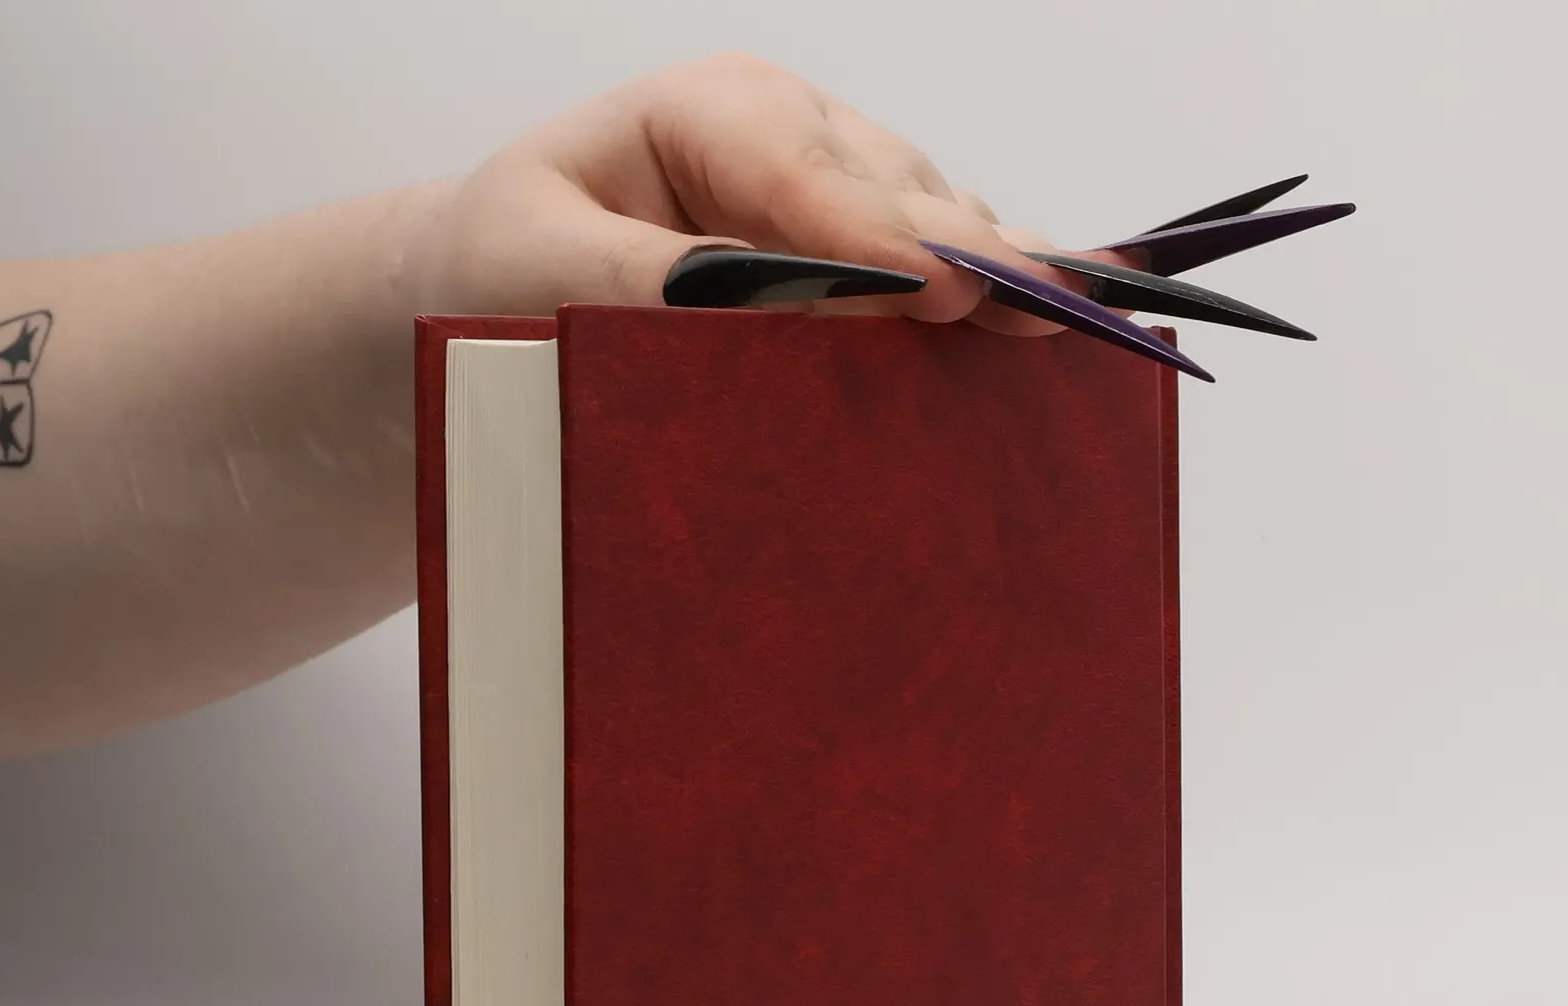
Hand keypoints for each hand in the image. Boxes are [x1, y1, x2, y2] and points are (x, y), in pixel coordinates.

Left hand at [403, 52, 1066, 336]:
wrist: (506, 283)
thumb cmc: (510, 263)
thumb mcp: (541, 266)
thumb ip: (642, 280)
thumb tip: (746, 294)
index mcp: (715, 114)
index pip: (809, 172)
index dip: (878, 237)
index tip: (937, 292)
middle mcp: (797, 138)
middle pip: (900, 197)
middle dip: (967, 258)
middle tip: (1034, 313)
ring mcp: (844, 191)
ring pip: (940, 227)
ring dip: (993, 283)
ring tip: (1059, 328)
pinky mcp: (865, 252)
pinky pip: (945, 267)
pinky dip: (996, 298)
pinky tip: (1061, 319)